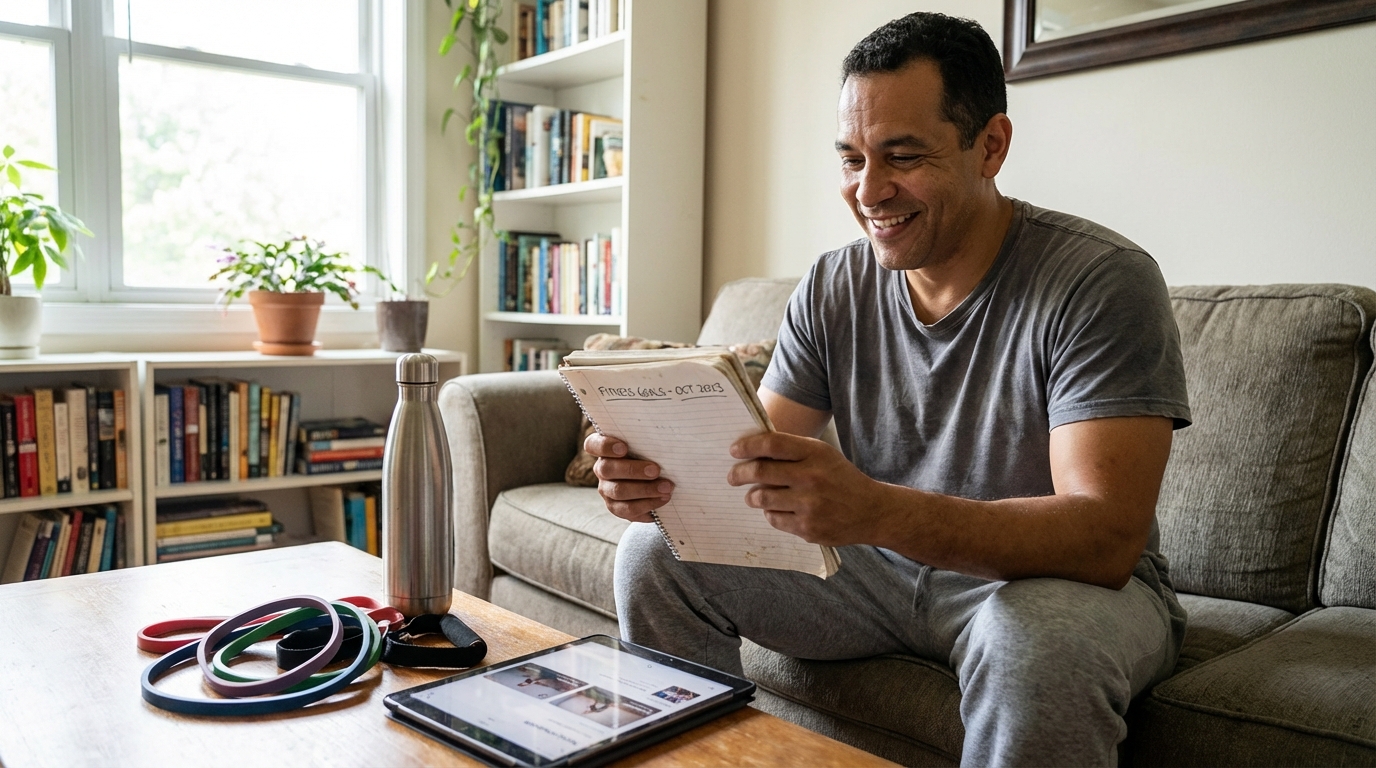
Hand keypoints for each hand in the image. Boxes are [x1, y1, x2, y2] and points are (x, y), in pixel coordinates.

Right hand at [586, 433, 673, 522]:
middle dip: (632, 470)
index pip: (593, 445)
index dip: (605, 446)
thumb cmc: (652, 457)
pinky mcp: (617, 508)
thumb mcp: (649, 446)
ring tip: (666, 487)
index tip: (623, 447)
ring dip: (645, 489)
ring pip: (619, 491)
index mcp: (605, 449)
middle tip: (655, 470)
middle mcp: (602, 469)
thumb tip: (667, 438)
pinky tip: (663, 498)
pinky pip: (629, 509)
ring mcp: (607, 490)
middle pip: (607, 469)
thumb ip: (649, 441)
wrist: (658, 482)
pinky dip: (649, 503)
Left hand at [727, 432, 887, 545]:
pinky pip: (774, 519)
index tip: (734, 450)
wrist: (872, 511)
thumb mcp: (823, 455)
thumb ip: (793, 451)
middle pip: (760, 472)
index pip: (772, 444)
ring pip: (762, 498)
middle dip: (739, 474)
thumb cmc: (841, 479)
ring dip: (753, 497)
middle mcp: (812, 477)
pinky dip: (770, 514)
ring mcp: (810, 505)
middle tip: (732, 477)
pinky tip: (777, 510)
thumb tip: (752, 451)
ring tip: (754, 496)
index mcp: (815, 453)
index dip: (748, 446)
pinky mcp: (808, 528)